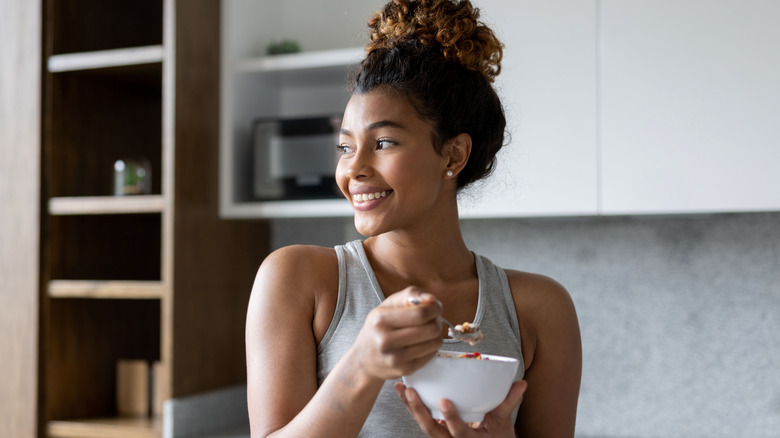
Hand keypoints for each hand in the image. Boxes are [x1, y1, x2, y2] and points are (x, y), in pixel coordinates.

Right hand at [351, 286, 443, 379]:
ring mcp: (396, 358)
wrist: (364, 358)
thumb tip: (432, 299)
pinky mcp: (405, 369)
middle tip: (432, 320)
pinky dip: (431, 347)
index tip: (435, 307)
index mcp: (381, 320)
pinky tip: (420, 343)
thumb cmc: (378, 327)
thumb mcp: (387, 305)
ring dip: (435, 334)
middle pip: (431, 329)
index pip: (421, 313)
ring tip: (425, 332)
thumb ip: (410, 295)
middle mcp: (386, 340)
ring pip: (434, 342)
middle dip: (436, 321)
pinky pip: (432, 355)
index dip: (434, 308)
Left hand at [394, 380, 527, 437]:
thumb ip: (508, 403)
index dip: (451, 418)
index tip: (444, 401)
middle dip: (419, 411)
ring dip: (410, 407)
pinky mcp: (438, 430)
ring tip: (402, 387)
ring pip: (423, 425)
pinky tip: (405, 392)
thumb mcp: (504, 424)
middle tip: (410, 392)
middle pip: (431, 430)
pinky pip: (423, 420)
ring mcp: (443, 437)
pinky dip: (413, 407)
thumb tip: (521, 383)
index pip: (458, 432)